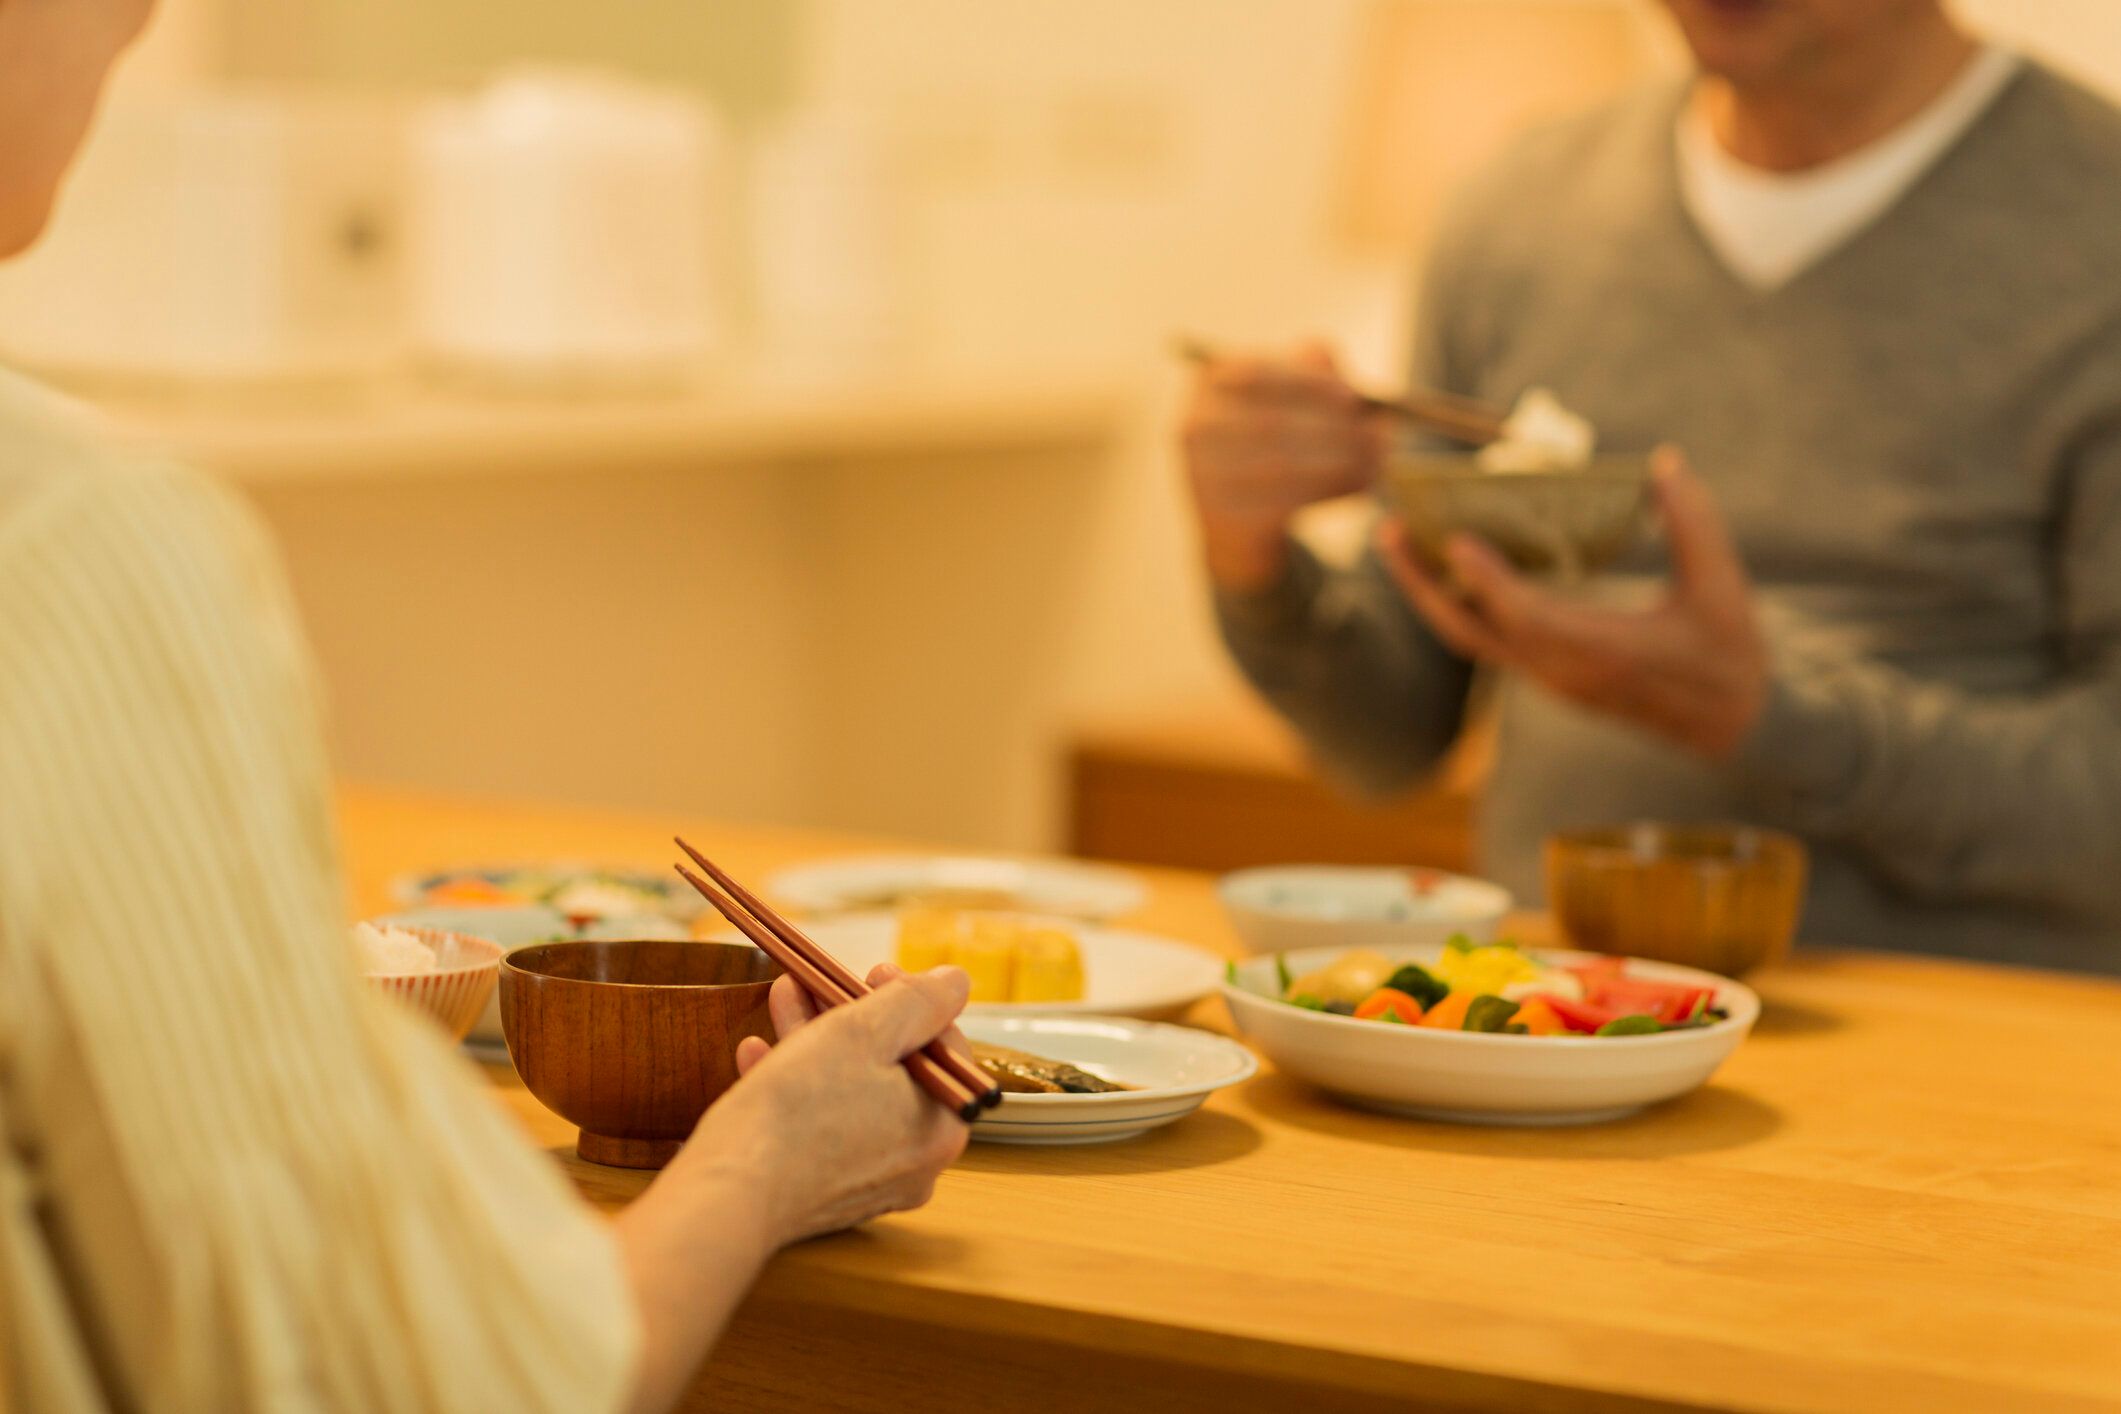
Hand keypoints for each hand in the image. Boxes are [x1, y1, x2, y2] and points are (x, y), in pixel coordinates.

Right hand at [676, 964, 972, 1246]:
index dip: (911, 1000)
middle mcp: (917, 1163)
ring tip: (784, 997)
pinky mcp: (824, 1191)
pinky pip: (822, 1126)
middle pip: (894, 1069)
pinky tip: (760, 1053)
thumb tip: (957, 982)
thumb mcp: (864, 1031)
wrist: (727, 1194)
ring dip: (818, 1040)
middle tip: (820, 982)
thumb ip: (918, 1001)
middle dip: (852, 1017)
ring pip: (852, 1092)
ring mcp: (870, 1182)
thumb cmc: (798, 1111)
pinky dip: (797, 1086)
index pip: (944, 1048)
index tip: (872, 972)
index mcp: (942, 1127)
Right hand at [1180, 339, 1387, 591]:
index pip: (1257, 373)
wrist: (1241, 517)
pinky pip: (1283, 504)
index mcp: (1210, 382)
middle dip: (1335, 430)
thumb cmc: (1276, 439)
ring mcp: (1201, 474)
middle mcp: (1195, 425)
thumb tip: (1356, 394)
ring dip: (1341, 464)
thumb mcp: (1291, 395)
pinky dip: (1330, 493)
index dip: (1309, 384)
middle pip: (1271, 423)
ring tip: (1378, 463)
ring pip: (1282, 467)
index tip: (1352, 398)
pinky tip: (1361, 487)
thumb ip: (1318, 370)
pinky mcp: (1222, 517)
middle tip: (1382, 437)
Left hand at [1378, 448, 1768, 757]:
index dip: (1489, 583)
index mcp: (1605, 654)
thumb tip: (1665, 462)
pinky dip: (1459, 601)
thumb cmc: (1729, 653)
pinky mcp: (1546, 674)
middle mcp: (1563, 672)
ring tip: (1398, 540)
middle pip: (1473, 633)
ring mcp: (1549, 678)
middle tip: (1389, 531)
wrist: (1729, 725)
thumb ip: (1692, 522)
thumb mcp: (1722, 585)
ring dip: (1430, 592)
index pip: (1531, 619)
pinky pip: (1488, 638)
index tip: (1454, 542)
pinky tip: (1444, 559)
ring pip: (1471, 638)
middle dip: (1424, 585)